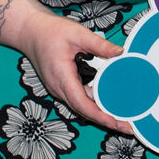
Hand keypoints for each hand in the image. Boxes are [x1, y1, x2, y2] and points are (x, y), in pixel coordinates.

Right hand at [9, 6, 132, 132]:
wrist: (30, 32)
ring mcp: (60, 88)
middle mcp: (59, 88)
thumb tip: (119, 52)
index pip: (82, 103)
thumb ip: (99, 45)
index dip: (99, 116)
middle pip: (84, 110)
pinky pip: (80, 99)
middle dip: (105, 120)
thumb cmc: (50, 32)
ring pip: (82, 106)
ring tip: (123, 118)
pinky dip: (95, 104)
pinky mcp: (63, 85)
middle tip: (128, 126)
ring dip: (101, 114)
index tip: (116, 123)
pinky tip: (110, 103)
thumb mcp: (78, 34)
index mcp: (62, 78)